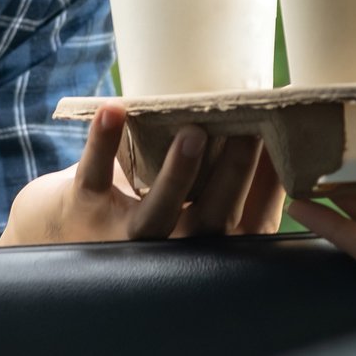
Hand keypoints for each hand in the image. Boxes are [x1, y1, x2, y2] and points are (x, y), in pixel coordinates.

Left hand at [0, 105, 285, 245]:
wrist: (69, 230)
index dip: (271, 185)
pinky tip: (113, 109)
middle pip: (211, 214)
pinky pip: (96, 172)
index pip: (250, 221)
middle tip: (252, 129)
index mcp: (205, 245)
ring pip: (157, 208)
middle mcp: (171, 245)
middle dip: (232, 172)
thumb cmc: (150, 208)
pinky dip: (103, 140)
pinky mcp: (86, 203)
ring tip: (193, 133)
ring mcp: (125, 229)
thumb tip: (277, 123)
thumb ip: (228, 179)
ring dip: (176, 171)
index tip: (287, 143)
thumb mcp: (194, 208)